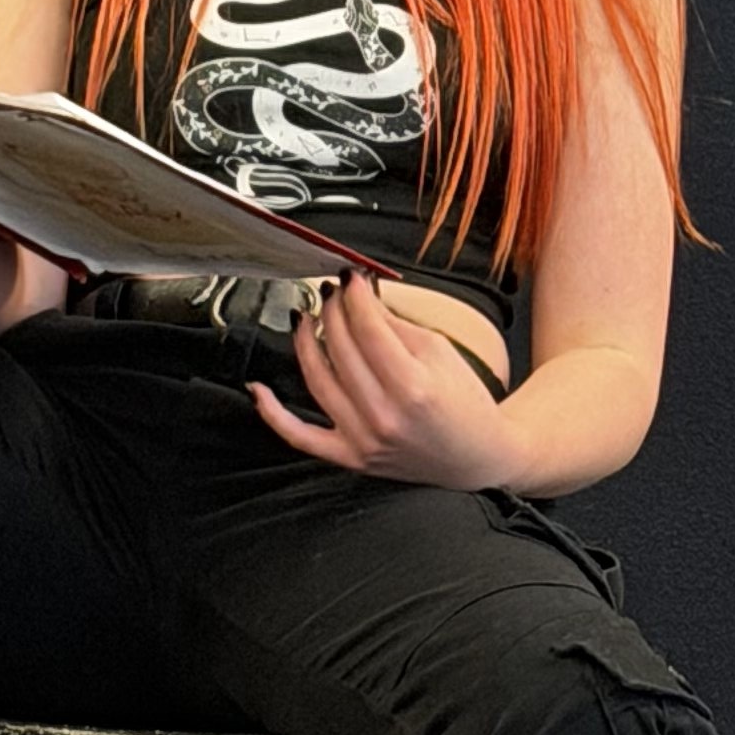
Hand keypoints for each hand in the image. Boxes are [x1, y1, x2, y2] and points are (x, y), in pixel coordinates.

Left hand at [251, 277, 508, 488]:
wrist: (476, 457)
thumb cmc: (465, 403)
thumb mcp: (441, 353)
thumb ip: (395, 324)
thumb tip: (359, 294)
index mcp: (414, 387)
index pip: (367, 330)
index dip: (354, 297)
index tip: (350, 276)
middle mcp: (384, 416)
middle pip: (341, 350)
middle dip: (333, 311)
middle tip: (331, 291)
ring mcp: (364, 441)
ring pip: (317, 380)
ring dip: (305, 342)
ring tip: (307, 316)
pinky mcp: (351, 458)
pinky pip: (300, 437)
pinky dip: (273, 414)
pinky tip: (258, 388)